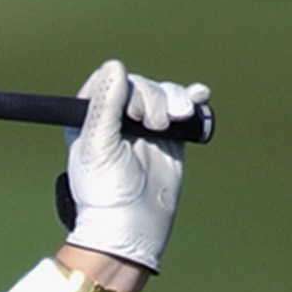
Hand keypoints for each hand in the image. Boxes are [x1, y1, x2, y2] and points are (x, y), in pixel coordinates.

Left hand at [65, 58, 208, 271]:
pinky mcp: (169, 135)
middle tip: (154, 125)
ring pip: (164, 94)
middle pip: (141, 85)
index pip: (110, 81)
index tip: (131, 112)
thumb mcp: (98, 146)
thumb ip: (104, 107)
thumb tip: (116, 66)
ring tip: (177, 119)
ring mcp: (144, 125)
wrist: (132, 226)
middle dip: (153, 98)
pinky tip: (200, 96)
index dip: (126, 88)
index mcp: (91, 117)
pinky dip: (192, 99)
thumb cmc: (106, 192)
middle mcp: (118, 118)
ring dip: (175, 100)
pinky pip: (183, 107)